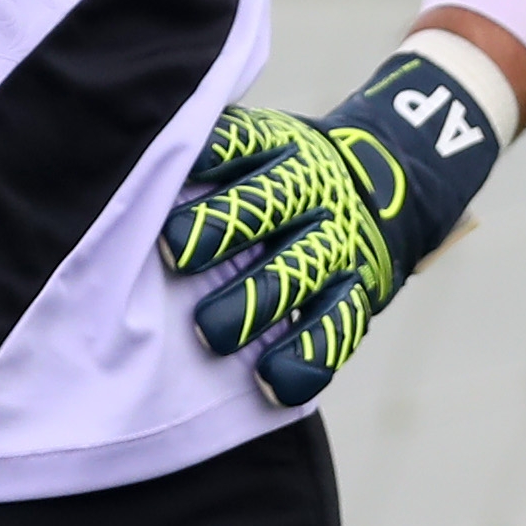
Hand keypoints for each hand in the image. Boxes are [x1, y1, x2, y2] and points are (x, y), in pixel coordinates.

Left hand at [155, 42, 508, 407]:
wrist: (393, 181)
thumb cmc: (280, 176)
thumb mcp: (258, 146)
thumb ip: (205, 160)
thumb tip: (132, 187)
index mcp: (276, 147)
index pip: (237, 144)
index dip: (203, 161)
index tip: (162, 178)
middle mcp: (311, 191)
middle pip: (267, 206)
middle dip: (219, 229)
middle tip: (175, 254)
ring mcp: (337, 244)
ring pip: (299, 271)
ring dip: (254, 301)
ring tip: (209, 331)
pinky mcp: (358, 293)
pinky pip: (337, 326)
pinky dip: (305, 356)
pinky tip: (269, 380)